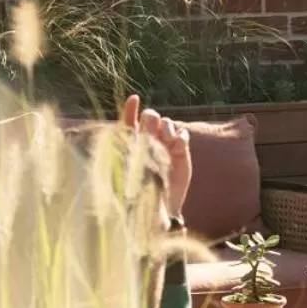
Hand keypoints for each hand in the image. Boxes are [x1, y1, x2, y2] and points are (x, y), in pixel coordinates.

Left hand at [123, 94, 191, 217]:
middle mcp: (149, 141)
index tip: (134, 99)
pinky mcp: (181, 152)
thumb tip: (123, 134)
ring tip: (167, 141)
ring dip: (167, 128)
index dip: (131, 109)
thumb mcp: (130, 169)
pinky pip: (183, 135)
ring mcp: (166, 145)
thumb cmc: (140, 192)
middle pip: (151, 117)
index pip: (129, 121)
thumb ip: (129, 148)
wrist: (161, 208)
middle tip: (154, 127)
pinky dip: (180, 137)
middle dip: (152, 118)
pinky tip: (178, 146)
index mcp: (132, 143)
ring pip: (167, 123)